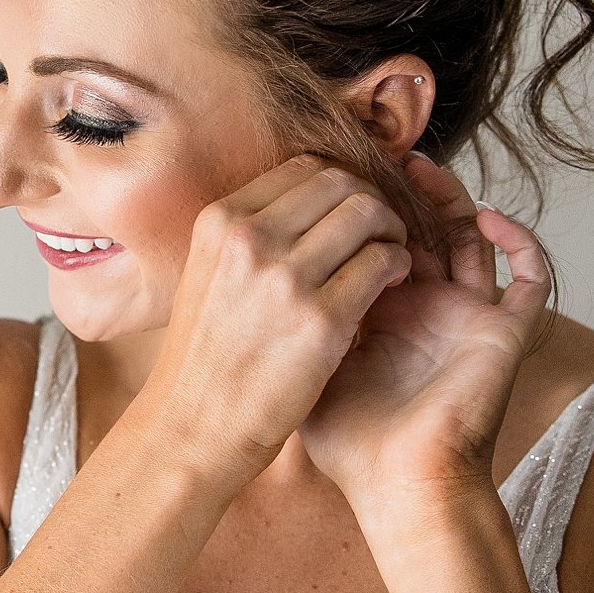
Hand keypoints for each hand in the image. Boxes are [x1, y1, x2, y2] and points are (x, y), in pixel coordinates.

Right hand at [136, 153, 415, 490]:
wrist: (194, 424)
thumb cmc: (207, 355)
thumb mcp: (209, 273)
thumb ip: (251, 235)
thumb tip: (310, 202)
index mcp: (220, 221)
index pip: (303, 167)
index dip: (339, 185)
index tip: (348, 215)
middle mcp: (250, 239)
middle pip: (341, 182)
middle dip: (371, 202)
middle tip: (379, 234)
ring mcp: (286, 278)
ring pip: (368, 214)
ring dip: (391, 230)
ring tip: (390, 259)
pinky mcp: (321, 320)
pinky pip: (383, 263)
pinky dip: (399, 266)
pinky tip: (392, 284)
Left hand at [298, 152, 553, 518]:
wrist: (397, 486)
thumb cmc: (348, 441)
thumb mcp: (308, 366)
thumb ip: (289, 320)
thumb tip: (242, 273)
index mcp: (383, 311)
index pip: (375, 240)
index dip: (359, 207)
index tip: (330, 176)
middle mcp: (428, 308)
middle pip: (423, 228)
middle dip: (401, 192)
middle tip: (379, 159)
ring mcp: (468, 316)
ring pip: (474, 239)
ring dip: (453, 200)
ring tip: (424, 170)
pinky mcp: (504, 333)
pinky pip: (530, 279)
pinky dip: (519, 243)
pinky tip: (488, 219)